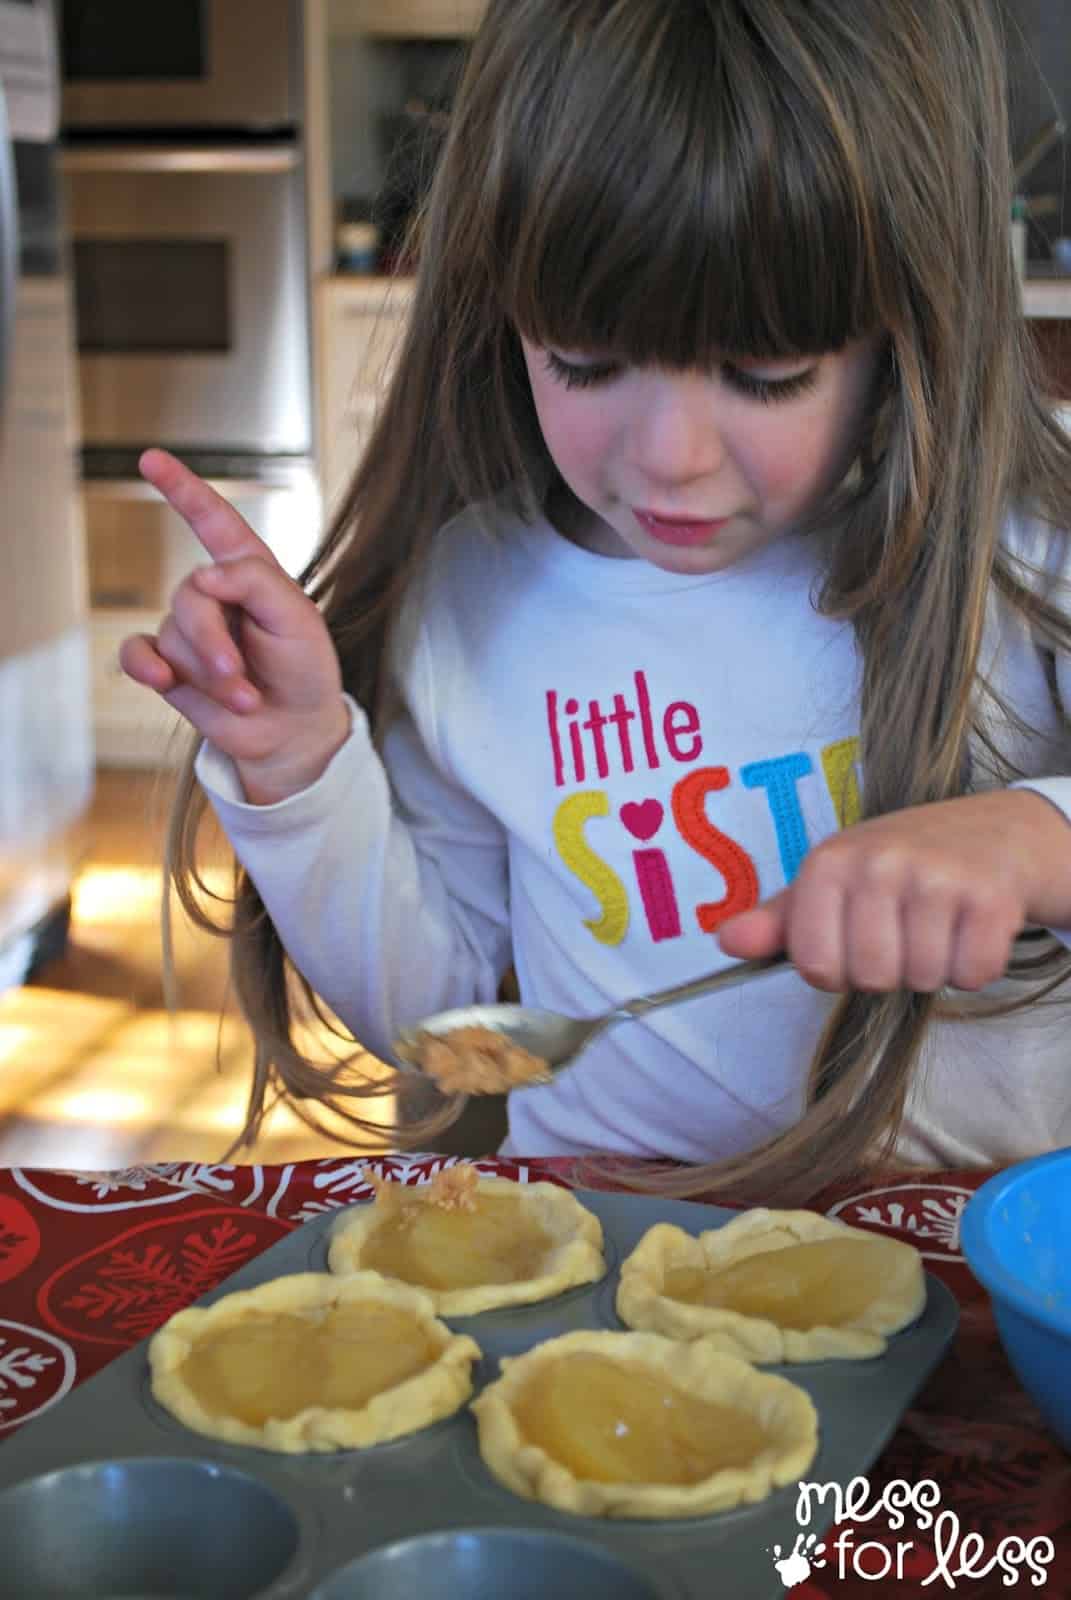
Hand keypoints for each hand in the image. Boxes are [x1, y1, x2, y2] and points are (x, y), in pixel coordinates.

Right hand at [119, 449, 349, 803]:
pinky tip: (161, 678)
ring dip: (209, 673)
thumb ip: (256, 582)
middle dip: (213, 640)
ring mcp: (188, 631)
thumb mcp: (299, 619)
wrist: (294, 730)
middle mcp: (214, 596)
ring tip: (244, 696)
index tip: (151, 459)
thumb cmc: (304, 669)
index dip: (183, 489)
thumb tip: (205, 574)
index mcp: (249, 572)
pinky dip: (144, 666)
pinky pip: (136, 654)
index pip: (213, 521)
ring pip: (173, 634)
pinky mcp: (169, 666)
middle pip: (190, 596)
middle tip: (239, 676)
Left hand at [717, 790, 1070, 991]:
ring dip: (933, 968)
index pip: (816, 966)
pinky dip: (975, 966)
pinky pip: (972, 975)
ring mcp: (938, 878)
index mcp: (830, 862)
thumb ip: (779, 921)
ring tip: (937, 925)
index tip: (853, 941)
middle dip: (889, 971)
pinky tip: (970, 928)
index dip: (837, 970)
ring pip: (923, 979)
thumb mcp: (832, 882)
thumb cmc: (899, 865)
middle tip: (903, 931)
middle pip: (871, 978)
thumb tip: (724, 942)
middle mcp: (880, 863)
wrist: (992, 832)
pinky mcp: (991, 897)